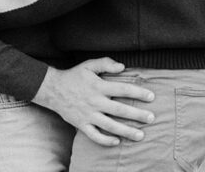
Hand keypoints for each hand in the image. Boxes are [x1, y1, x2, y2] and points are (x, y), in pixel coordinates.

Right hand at [32, 58, 154, 145]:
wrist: (53, 89)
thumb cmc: (74, 76)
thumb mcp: (89, 65)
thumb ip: (106, 63)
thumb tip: (123, 66)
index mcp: (99, 86)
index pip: (123, 89)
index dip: (139, 93)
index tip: (151, 97)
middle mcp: (95, 102)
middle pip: (120, 110)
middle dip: (137, 115)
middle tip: (152, 118)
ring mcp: (88, 115)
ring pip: (110, 125)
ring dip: (126, 131)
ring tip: (140, 135)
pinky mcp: (81, 124)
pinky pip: (94, 135)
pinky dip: (105, 140)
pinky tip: (117, 141)